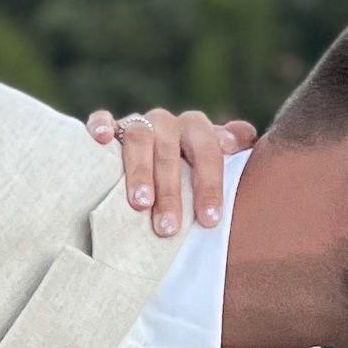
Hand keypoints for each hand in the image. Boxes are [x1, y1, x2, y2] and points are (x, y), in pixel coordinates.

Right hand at [87, 100, 256, 238]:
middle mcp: (169, 123)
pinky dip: (101, 125)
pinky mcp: (110, 128)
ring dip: (140, 171)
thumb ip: (234, 159)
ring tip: (140, 204)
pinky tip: (102, 139)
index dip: (209, 185)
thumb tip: (246, 140)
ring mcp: (138, 123)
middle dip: (171, 191)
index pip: (208, 151)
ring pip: (140, 138)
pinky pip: (103, 119)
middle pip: (171, 150)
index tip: (210, 221)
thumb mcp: (214, 170)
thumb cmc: (190, 176)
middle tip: (169, 228)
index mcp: (197, 130)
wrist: (160, 161)